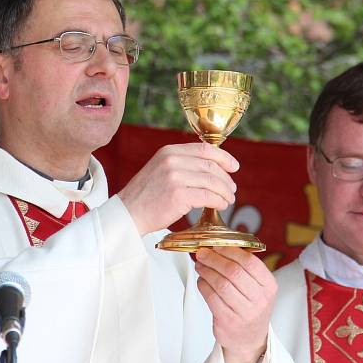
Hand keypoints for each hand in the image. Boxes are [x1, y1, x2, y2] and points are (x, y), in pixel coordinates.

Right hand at [118, 143, 238, 235]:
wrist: (127, 213)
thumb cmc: (146, 196)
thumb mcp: (161, 170)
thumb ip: (182, 164)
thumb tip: (211, 167)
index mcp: (169, 151)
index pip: (204, 148)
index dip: (223, 157)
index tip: (234, 166)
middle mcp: (172, 160)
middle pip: (211, 166)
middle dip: (226, 179)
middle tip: (232, 189)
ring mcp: (175, 177)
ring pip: (212, 181)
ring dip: (225, 192)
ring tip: (228, 199)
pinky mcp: (178, 195)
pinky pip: (208, 197)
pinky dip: (218, 201)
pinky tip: (221, 205)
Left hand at [195, 247, 276, 362]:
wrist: (249, 339)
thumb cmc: (251, 306)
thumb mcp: (258, 287)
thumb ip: (244, 267)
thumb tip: (218, 246)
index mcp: (269, 286)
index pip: (250, 262)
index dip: (230, 250)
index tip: (216, 245)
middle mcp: (260, 300)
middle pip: (233, 272)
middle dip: (214, 259)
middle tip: (203, 253)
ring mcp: (245, 313)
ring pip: (221, 284)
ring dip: (206, 271)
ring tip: (200, 265)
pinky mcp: (228, 322)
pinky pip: (212, 298)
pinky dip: (203, 286)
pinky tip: (202, 280)